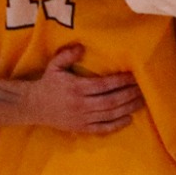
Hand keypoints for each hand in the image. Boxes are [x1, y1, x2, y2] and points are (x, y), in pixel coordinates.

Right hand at [23, 44, 145, 134]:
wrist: (33, 106)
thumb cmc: (47, 83)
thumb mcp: (54, 66)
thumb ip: (68, 55)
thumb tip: (81, 46)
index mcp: (76, 88)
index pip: (104, 85)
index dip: (120, 81)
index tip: (134, 76)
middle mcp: (81, 104)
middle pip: (111, 101)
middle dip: (129, 95)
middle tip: (143, 89)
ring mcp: (82, 118)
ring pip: (110, 114)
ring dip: (128, 108)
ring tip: (141, 101)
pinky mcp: (81, 128)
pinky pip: (102, 128)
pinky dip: (116, 125)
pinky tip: (129, 119)